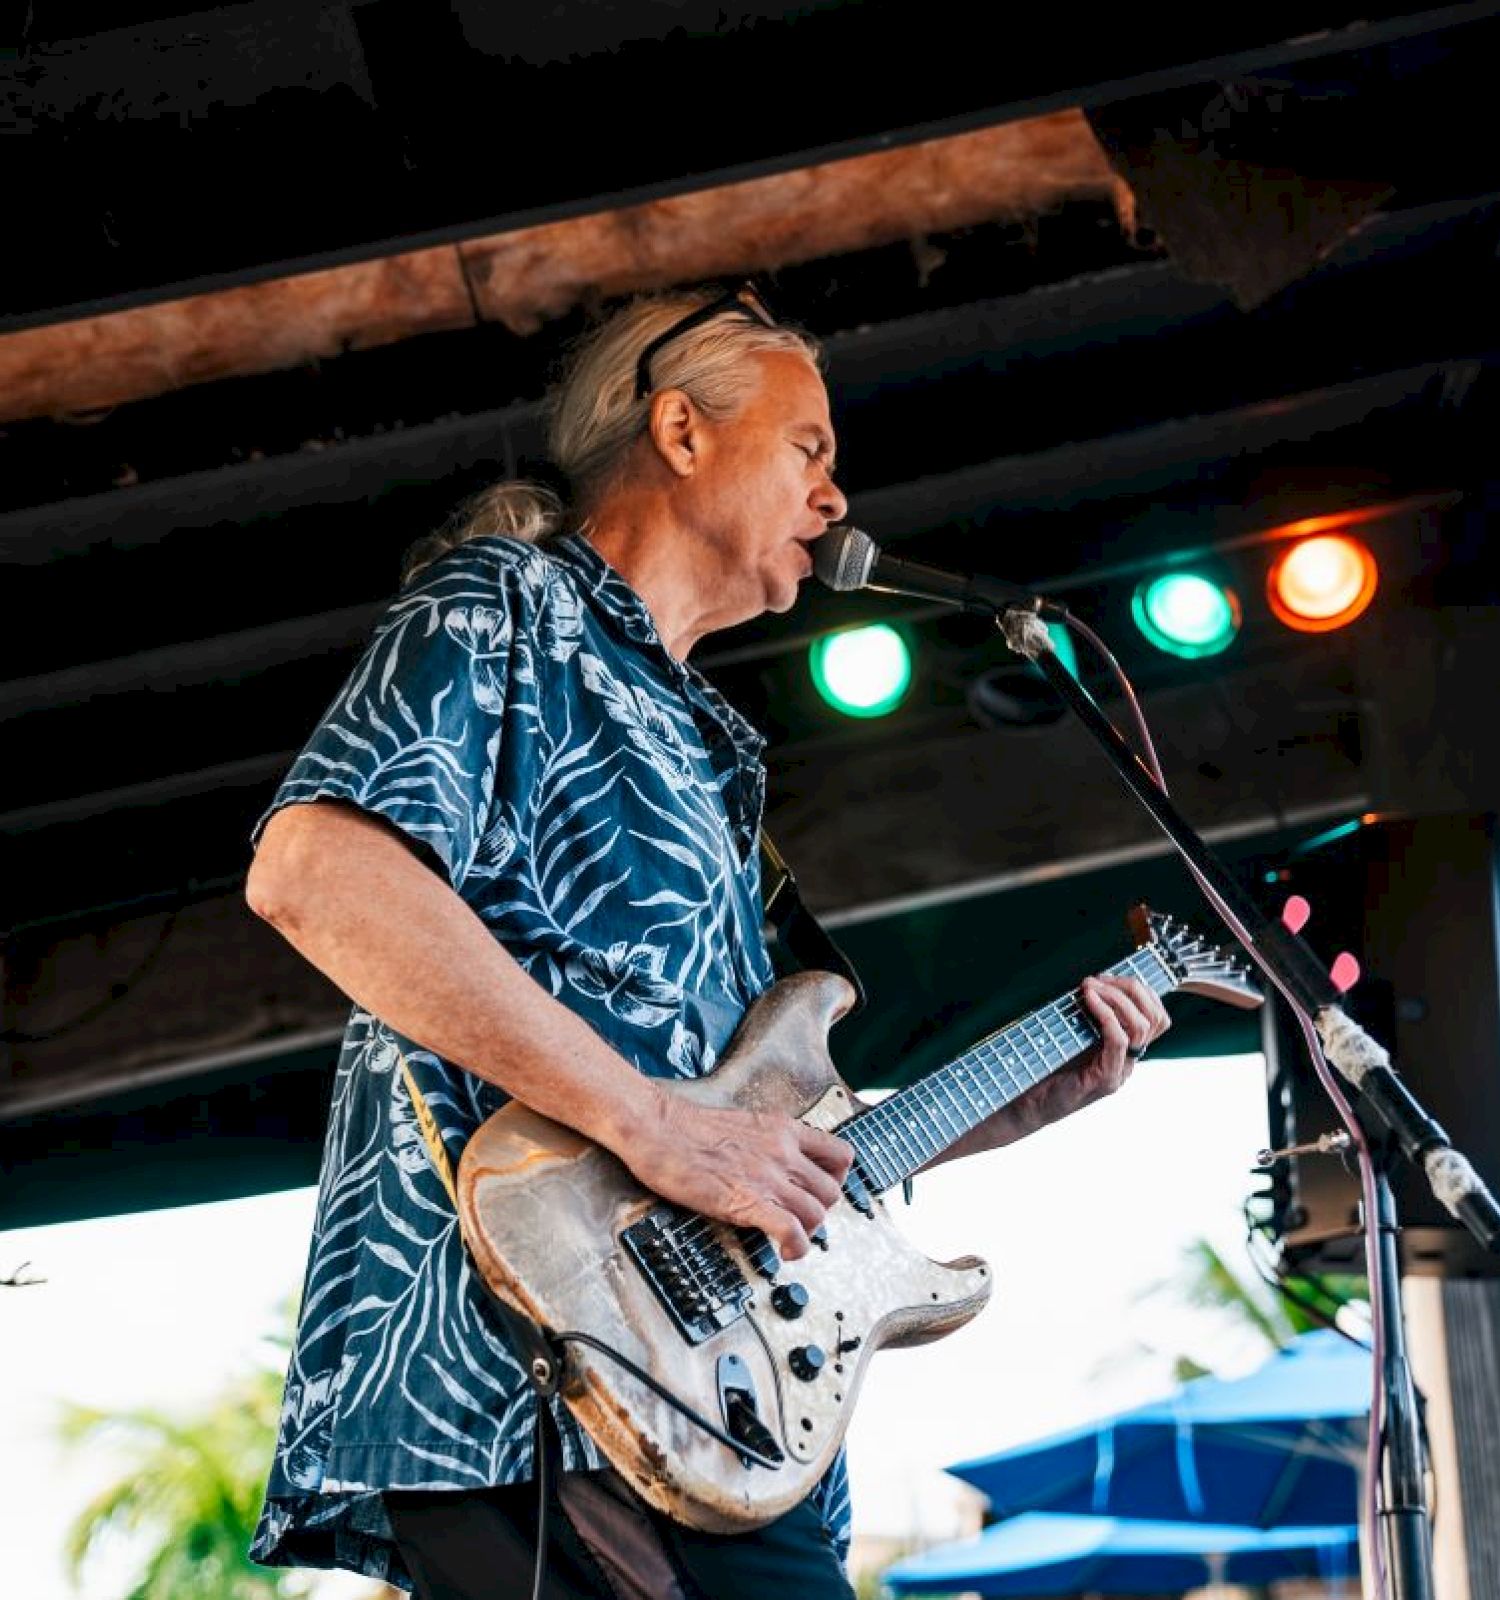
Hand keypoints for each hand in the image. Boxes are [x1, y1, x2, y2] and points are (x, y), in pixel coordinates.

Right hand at [624, 1089, 852, 1260]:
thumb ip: (767, 1142)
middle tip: (800, 1217)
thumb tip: (773, 1162)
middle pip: (832, 1191)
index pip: (839, 1154)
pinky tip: (786, 1251)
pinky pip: (791, 1230)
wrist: (659, 1128)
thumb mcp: (744, 1124)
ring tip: (790, 1236)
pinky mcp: (748, 1201)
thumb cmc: (687, 1127)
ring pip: (817, 1214)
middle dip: (820, 1210)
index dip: (837, 1179)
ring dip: (807, 1231)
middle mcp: (783, 1152)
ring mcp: (768, 1177)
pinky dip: (795, 1247)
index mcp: (783, 1130)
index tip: (821, 1189)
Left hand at [1015, 973, 1170, 1131]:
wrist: (1028, 1106)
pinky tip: (1089, 1001)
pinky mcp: (1105, 1080)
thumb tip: (1090, 982)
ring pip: (1141, 1027)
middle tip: (1098, 979)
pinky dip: (1107, 1015)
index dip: (1139, 990)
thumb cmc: (1044, 1066)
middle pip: (1155, 1017)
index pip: (1156, 1016)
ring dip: (1116, 997)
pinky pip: (1119, 1042)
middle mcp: (1128, 1061)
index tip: (1106, 977)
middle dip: (1131, 988)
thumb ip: (1086, 1014)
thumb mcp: (1070, 1034)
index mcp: (1125, 1048)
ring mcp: (1120, 1071)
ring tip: (1090, 987)